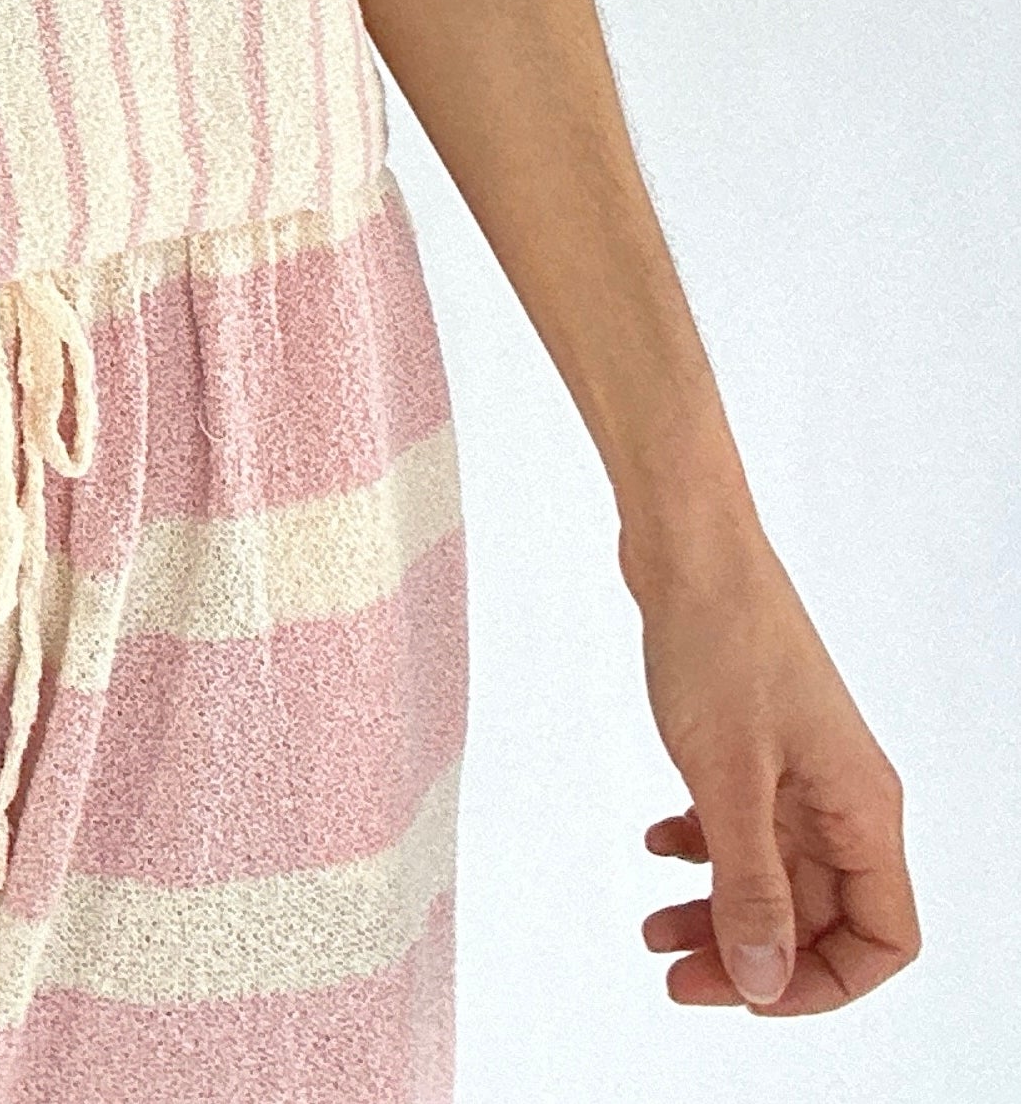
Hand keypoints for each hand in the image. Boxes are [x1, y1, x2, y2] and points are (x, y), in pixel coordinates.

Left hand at [625, 521, 918, 1013]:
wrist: (687, 546)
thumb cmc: (719, 641)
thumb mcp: (728, 781)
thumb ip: (749, 886)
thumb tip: (763, 983)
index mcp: (862, 810)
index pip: (884, 937)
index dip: (823, 984)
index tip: (746, 991)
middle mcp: (842, 798)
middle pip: (819, 918)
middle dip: (751, 958)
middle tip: (675, 974)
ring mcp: (799, 770)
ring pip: (774, 877)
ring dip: (718, 911)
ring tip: (654, 930)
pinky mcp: (756, 745)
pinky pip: (743, 827)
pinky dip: (704, 849)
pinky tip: (659, 842)